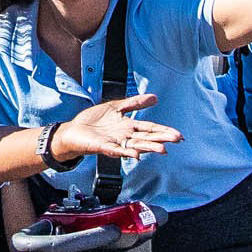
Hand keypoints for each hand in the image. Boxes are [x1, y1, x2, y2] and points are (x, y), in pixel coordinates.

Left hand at [55, 93, 181, 159]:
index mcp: (128, 126)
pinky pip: (117, 150)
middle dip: (161, 138)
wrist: (72, 130)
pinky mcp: (103, 147)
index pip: (150, 128)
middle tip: (177, 139)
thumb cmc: (93, 121)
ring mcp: (115, 142)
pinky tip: (136, 154)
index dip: (164, 131)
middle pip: (146, 137)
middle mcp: (125, 136)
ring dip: (149, 148)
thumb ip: (134, 103)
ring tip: (163, 149)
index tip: (178, 135)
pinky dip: (126, 152)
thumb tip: (155, 97)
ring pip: (136, 145)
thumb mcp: (115, 107)